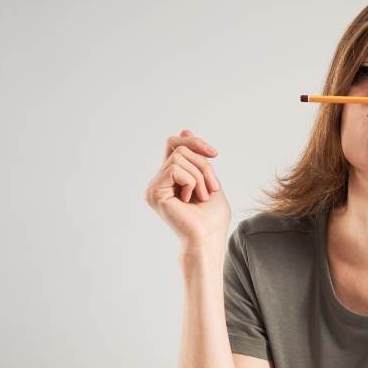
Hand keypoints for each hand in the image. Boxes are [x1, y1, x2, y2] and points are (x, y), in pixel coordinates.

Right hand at [144, 129, 229, 249]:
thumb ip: (197, 159)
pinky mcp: (154, 192)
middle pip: (180, 148)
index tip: (214, 154)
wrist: (209, 238)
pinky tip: (190, 199)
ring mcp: (154, 187)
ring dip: (200, 176)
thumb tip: (184, 129)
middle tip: (213, 188)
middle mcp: (158, 181)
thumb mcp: (209, 180)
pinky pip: (176, 169)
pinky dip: (192, 182)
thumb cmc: (212, 217)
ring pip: (180, 157)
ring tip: (202, 196)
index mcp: (170, 178)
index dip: (193, 141)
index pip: (174, 145)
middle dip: (203, 164)